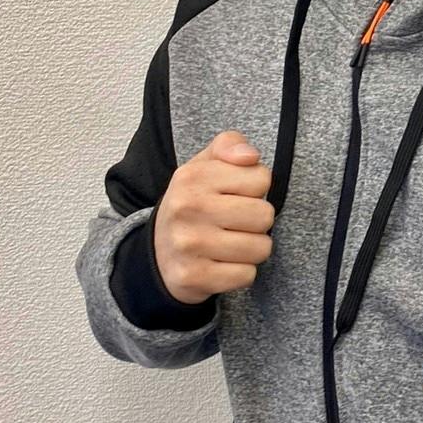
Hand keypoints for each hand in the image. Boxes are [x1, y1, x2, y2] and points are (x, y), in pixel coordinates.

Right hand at [151, 130, 274, 303]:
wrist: (158, 253)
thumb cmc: (193, 204)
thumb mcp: (204, 165)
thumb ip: (230, 145)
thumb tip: (250, 156)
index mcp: (192, 176)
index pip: (262, 178)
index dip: (255, 188)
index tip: (236, 195)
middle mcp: (188, 208)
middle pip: (265, 215)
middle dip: (257, 221)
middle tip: (236, 222)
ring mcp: (189, 244)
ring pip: (261, 247)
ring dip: (253, 248)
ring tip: (231, 243)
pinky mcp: (194, 277)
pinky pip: (247, 275)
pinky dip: (241, 272)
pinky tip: (222, 264)